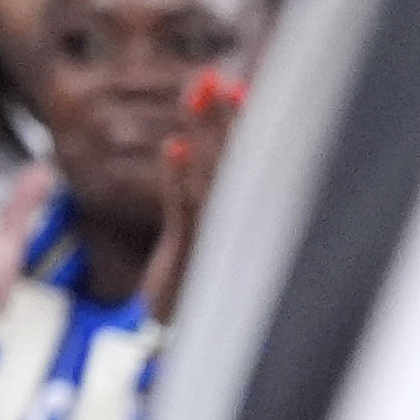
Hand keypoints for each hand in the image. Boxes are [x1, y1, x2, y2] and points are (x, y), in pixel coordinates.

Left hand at [140, 63, 238, 320]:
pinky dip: (177, 178)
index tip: (236, 88)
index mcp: (246, 219)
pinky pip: (184, 212)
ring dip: (205, 132)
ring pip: (211, 177)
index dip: (240, 123)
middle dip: (224, 117)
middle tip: (214, 78)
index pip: (246, 162)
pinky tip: (172, 146)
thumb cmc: (195, 283)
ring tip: (198, 93)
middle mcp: (238, 228)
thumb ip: (200, 188)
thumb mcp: (201, 234)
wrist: (188, 340)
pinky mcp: (187, 259)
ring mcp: (215, 242)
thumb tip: (195, 133)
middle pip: (234, 161)